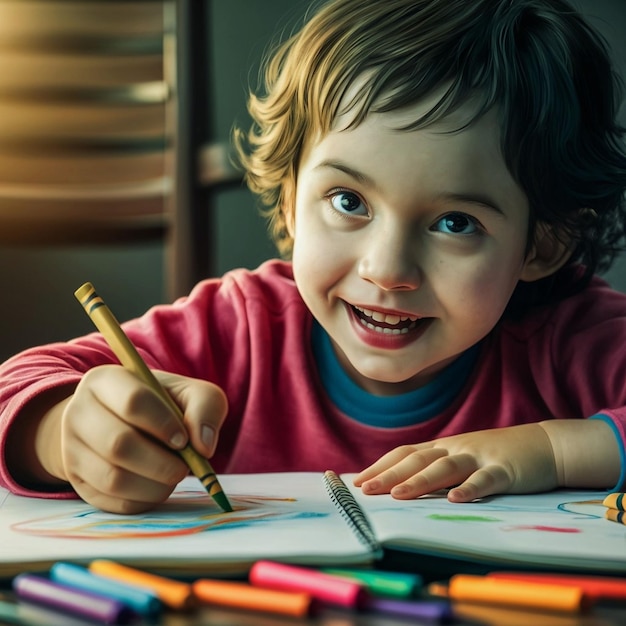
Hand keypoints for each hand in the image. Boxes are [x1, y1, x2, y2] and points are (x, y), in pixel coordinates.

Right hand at [36, 365, 227, 513]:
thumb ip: (205, 408)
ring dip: (154, 484)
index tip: (183, 439)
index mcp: (106, 380)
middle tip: (184, 466)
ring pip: (112, 477)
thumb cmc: (163, 404)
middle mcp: (78, 412)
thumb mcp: (190, 393)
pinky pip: (111, 501)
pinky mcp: (77, 481)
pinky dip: (142, 499)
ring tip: (173, 475)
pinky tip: (156, 485)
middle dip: (161, 462)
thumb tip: (203, 447)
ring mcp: (72, 449)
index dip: (163, 424)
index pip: (133, 401)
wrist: (126, 422)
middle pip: (118, 444)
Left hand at [354, 424, 558, 501]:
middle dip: (388, 475)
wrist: (546, 446)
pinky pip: (486, 479)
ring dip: (419, 481)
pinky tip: (456, 498)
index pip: (405, 453)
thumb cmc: (497, 456)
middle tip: (364, 490)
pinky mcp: (505, 470)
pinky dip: (470, 488)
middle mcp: (456, 448)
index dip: (380, 466)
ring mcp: (479, 457)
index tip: (356, 481)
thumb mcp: (463, 459)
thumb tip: (402, 487)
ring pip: (445, 468)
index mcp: (444, 447)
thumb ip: (437, 469)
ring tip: (397, 495)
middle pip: (417, 459)